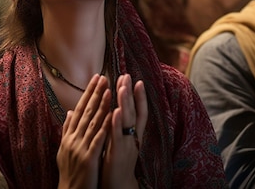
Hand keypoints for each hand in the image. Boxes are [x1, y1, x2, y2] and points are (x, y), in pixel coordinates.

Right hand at [57, 75, 110, 188]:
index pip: (81, 109)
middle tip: (104, 77)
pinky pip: (99, 140)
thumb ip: (68, 129)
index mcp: (70, 135)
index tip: (97, 78)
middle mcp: (74, 139)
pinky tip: (112, 116)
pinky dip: (105, 127)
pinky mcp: (88, 159)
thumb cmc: (70, 171)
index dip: (89, 93)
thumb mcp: (65, 148)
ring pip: (93, 123)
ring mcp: (80, 148)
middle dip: (96, 94)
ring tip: (110, 90)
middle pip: (86, 112)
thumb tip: (70, 112)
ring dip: (101, 106)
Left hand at [101, 74, 147, 188]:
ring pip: (128, 121)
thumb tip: (117, 110)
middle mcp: (133, 138)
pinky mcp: (118, 153)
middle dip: (131, 93)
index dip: (139, 96)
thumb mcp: (120, 141)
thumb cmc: (117, 163)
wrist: (118, 186)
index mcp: (133, 135)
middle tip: (128, 76)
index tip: (137, 80)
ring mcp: (127, 144)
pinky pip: (118, 136)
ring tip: (122, 87)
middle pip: (135, 112)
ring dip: (126, 103)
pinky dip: (117, 123)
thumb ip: (119, 127)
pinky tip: (115, 111)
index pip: (139, 112)